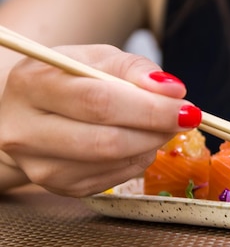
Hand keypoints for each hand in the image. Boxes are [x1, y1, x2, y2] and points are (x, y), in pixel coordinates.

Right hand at [0, 44, 201, 196]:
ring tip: (161, 127)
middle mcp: (26, 130)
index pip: (99, 102)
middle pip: (106, 140)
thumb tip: (173, 90)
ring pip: (113, 163)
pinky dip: (138, 160)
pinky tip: (138, 143)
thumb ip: (135, 68)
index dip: (150, 108)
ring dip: (151, 145)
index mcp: (33, 85)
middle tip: (184, 119)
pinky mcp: (60, 188)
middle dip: (156, 130)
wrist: (32, 113)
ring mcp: (40, 166)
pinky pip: (113, 179)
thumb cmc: (70, 80)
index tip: (186, 107)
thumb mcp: (97, 58)